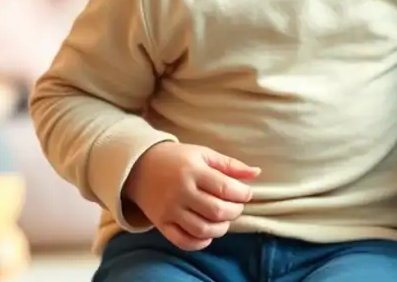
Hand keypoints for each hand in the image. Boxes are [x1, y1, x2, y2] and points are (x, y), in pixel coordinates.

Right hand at [123, 141, 259, 250]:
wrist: (140, 167)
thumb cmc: (177, 159)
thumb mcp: (204, 154)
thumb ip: (230, 165)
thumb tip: (256, 173)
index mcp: (194, 171)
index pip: (225, 189)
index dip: (242, 194)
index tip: (246, 194)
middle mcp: (181, 191)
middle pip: (216, 211)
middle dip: (234, 212)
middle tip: (236, 206)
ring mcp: (170, 210)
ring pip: (202, 229)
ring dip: (221, 228)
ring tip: (224, 219)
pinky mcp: (161, 224)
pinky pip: (183, 241)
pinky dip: (200, 242)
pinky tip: (208, 232)